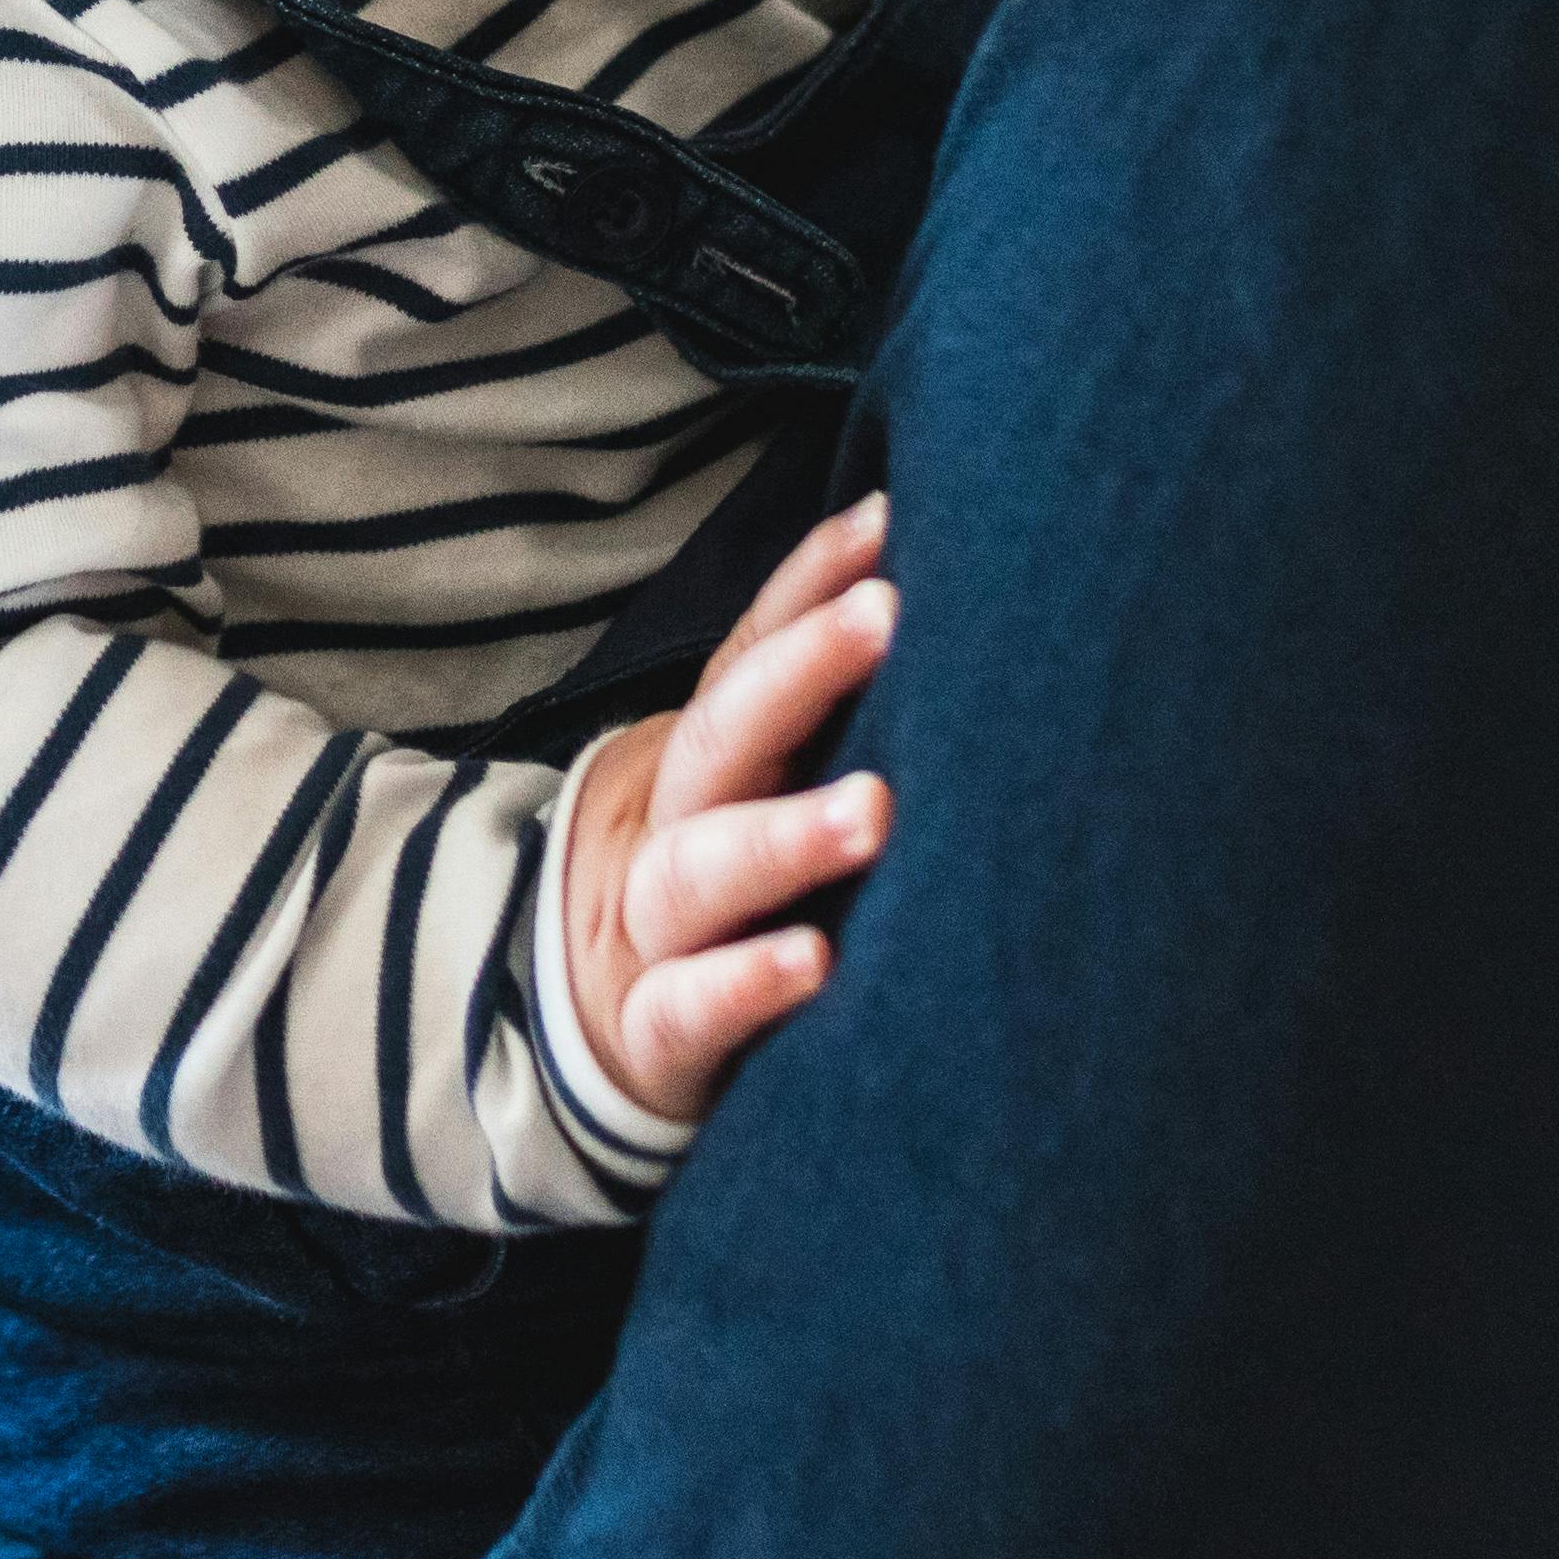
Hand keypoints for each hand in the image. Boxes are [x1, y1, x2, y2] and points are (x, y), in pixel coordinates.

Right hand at [551, 498, 898, 1128]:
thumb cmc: (728, 899)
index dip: (808, 586)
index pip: (748, 655)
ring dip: (780, 837)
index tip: (889, 522)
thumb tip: (956, 612)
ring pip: (697, 872)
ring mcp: (652, 933)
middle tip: (886, 617)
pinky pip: (685, 1010)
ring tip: (871, 812)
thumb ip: (821, 727)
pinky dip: (741, 985)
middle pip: (720, 739)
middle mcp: (670, 828)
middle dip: (800, 672)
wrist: (602, 1035)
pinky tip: (814, 964)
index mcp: (704, 762)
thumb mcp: (756, 796)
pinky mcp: (657, 1036)